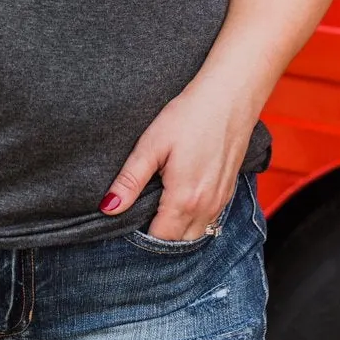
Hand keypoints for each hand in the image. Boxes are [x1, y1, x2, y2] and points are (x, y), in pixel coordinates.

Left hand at [99, 80, 256, 240]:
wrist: (230, 96)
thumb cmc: (190, 116)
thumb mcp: (152, 145)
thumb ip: (130, 180)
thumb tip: (109, 208)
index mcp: (184, 199)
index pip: (160, 239)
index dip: (141, 235)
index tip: (128, 222)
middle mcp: (207, 207)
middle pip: (179, 242)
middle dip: (159, 237)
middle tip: (141, 215)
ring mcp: (221, 201)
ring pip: (197, 234)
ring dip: (178, 230)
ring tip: (158, 209)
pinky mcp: (229, 191)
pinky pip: (210, 220)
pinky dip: (194, 220)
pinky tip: (181, 200)